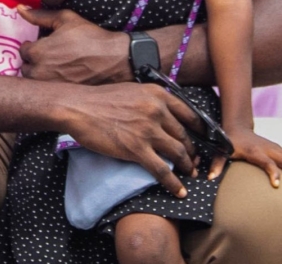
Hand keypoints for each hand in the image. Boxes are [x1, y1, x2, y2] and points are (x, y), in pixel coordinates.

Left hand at [18, 6, 131, 84]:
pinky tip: (64, 77)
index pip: (23, 51)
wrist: (114, 59)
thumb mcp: (65, 19)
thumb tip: (19, 9)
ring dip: (40, 75)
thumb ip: (39, 15)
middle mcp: (39, 73)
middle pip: (26, 68)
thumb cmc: (90, 36)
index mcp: (38, 52)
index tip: (45, 45)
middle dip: (34, 62)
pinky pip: (47, 92)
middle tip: (50, 57)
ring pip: (35, 82)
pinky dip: (51, 85)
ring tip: (56, 68)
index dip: (33, 46)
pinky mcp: (60, 97)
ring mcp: (50, 87)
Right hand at [65, 81, 204, 198]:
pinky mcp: (136, 149)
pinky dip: (173, 183)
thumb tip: (163, 112)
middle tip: (193, 161)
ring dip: (186, 167)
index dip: (199, 131)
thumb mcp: (133, 90)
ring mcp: (148, 131)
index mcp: (158, 94)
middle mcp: (157, 111)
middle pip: (184, 136)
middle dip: (192, 152)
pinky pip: (162, 170)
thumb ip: (151, 99)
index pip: (190, 114)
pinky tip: (179, 192)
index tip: (202, 140)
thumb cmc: (101, 99)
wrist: (78, 107)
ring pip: (178, 153)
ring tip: (189, 174)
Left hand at [208, 127, 281, 193]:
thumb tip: (210, 177)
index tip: (277, 184)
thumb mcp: (222, 151)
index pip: (266, 161)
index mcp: (254, 150)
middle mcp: (268, 148)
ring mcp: (275, 149)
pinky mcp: (279, 151)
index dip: (272, 172)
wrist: (238, 127)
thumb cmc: (230, 142)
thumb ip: (217, 164)